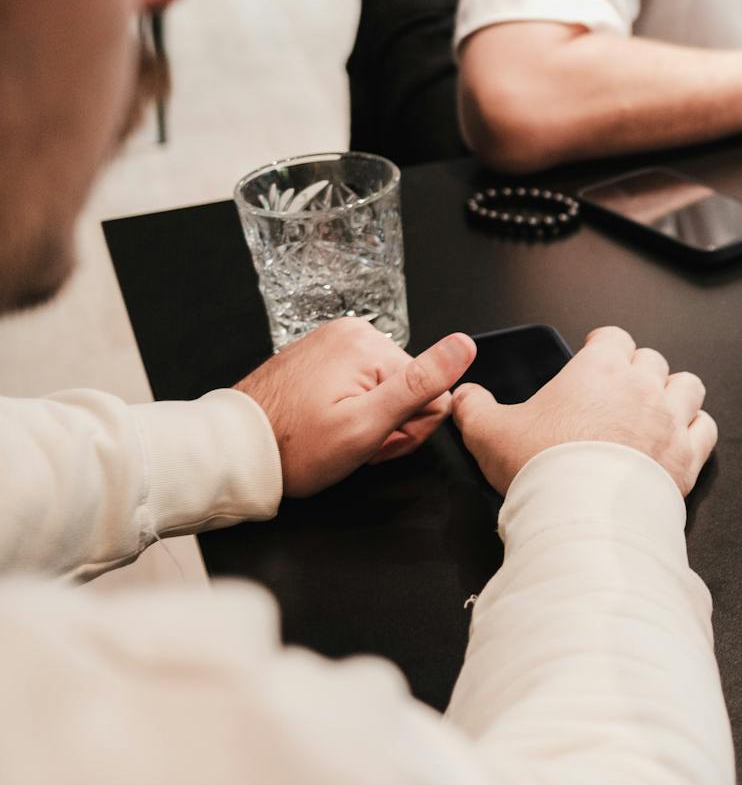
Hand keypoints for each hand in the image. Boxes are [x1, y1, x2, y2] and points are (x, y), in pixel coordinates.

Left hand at [234, 319, 476, 497]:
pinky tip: (326, 426)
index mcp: (368, 343)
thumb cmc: (296, 447)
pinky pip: (359, 385)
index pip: (431, 393)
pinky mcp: (318, 356)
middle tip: (353, 444)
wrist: (233, 452)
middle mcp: (351, 333)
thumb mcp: (367, 424)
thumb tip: (465, 344)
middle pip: (408, 388)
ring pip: (386, 389)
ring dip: (370, 420)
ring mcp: (332, 343)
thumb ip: (420, 384)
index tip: (374, 444)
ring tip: (336, 437)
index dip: (408, 431)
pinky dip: (350, 410)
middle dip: (388, 424)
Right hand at [450, 326, 716, 494]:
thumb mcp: (489, 432)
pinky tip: (680, 440)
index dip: (603, 344)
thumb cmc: (541, 468)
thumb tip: (463, 396)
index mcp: (598, 369)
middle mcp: (641, 386)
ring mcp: (670, 419)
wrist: (581, 514)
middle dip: (637, 371)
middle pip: (651, 360)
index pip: (612, 337)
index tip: (595, 355)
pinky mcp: (688, 455)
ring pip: (687, 386)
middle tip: (620, 392)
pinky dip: (695, 430)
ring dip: (674, 394)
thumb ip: (474, 408)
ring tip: (656, 410)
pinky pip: (705, 428)